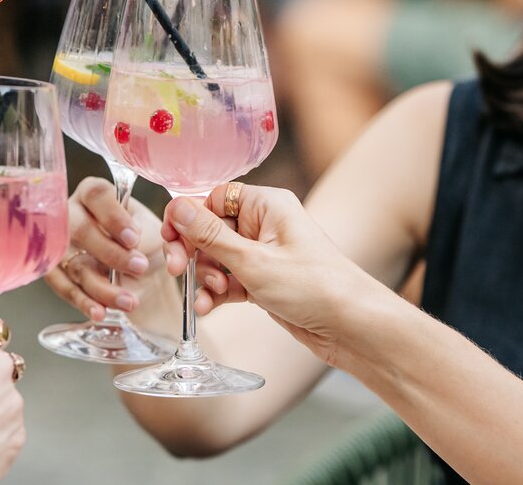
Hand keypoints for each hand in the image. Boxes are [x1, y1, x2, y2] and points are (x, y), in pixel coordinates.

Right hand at [44, 177, 159, 320]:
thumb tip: (133, 234)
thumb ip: (141, 228)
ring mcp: (58, 244)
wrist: (142, 273)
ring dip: (102, 286)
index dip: (113, 217)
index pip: (96, 195)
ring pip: (74, 264)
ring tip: (129, 300)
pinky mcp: (53, 273)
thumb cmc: (144, 242)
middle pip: (80, 230)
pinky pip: (65, 289)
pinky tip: (100, 311)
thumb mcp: (150, 229)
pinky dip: (85, 302)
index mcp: (94, 193)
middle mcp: (71, 213)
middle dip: (111, 253)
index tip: (134, 238)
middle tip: (139, 266)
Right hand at [162, 183, 372, 364]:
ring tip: (213, 295)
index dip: (189, 218)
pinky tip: (209, 308)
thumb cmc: (313, 286)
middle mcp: (265, 224)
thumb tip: (178, 206)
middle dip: (193, 251)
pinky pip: (229, 279)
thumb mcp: (254, 261)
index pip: (214, 198)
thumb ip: (211, 236)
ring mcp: (264, 253)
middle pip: (211, 228)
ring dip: (206, 277)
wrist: (351, 325)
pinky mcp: (264, 280)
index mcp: (267, 205)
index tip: (170, 241)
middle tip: (179, 271)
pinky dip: (217, 292)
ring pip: (217, 257)